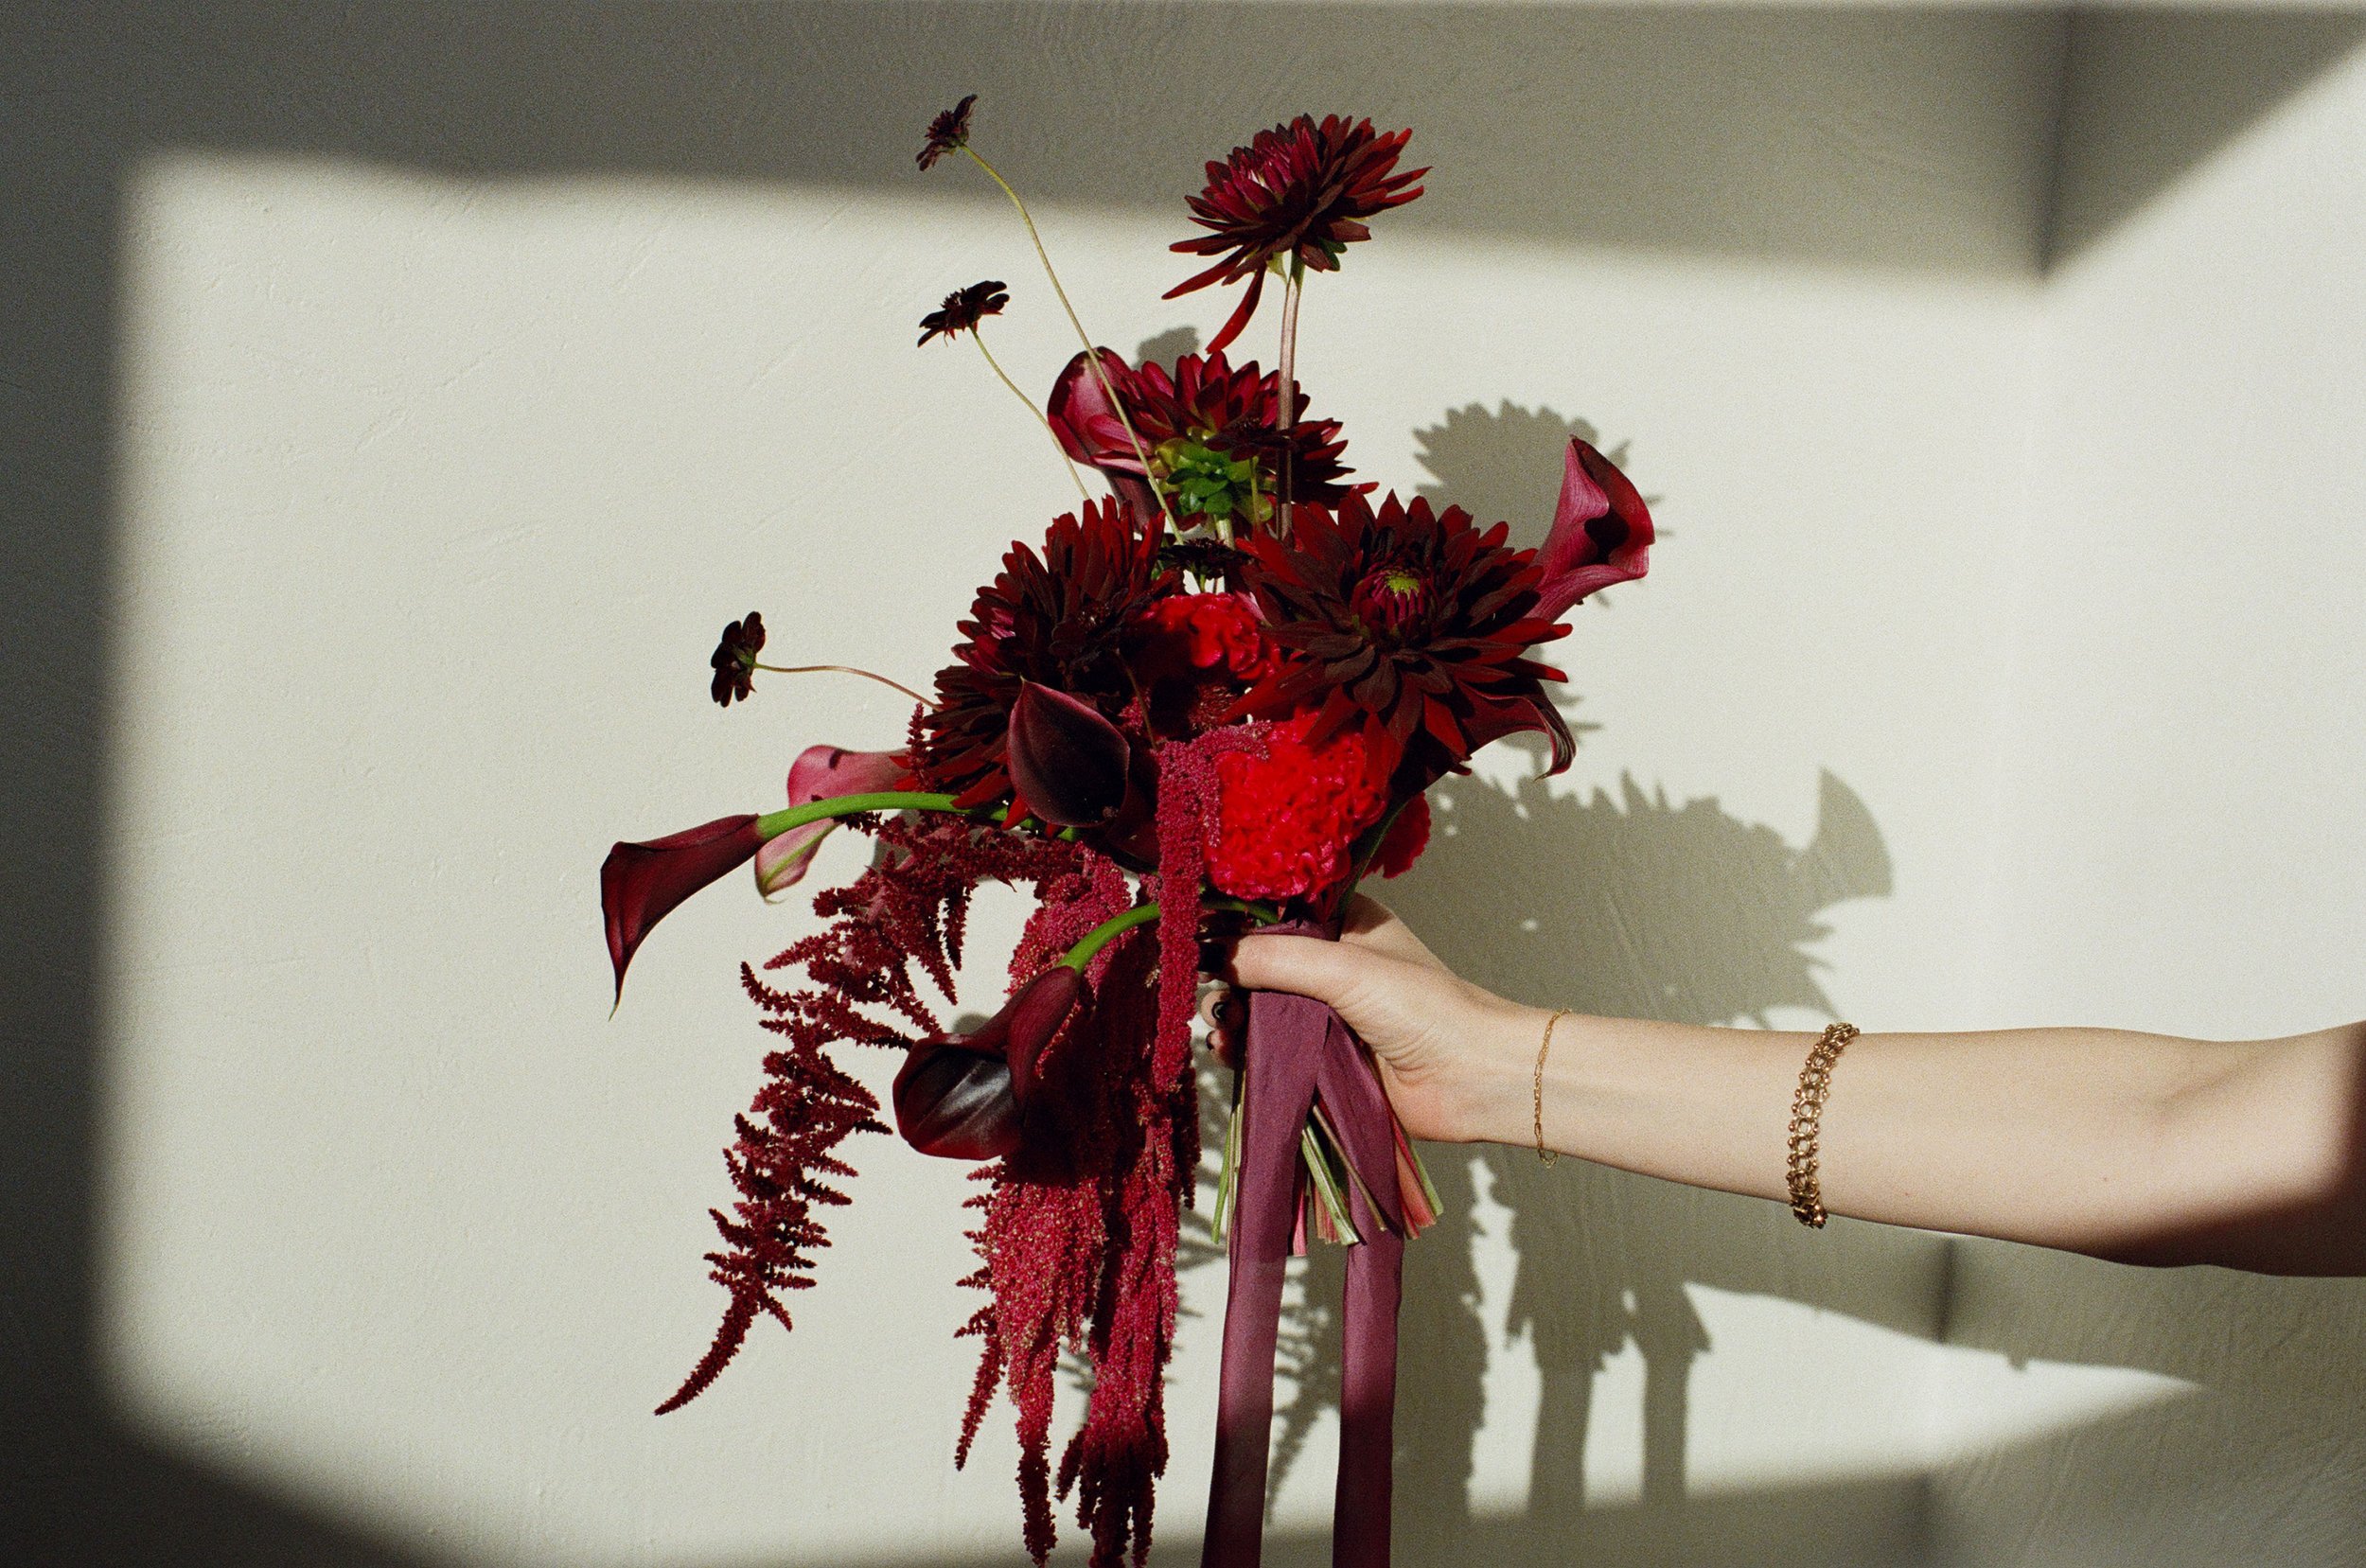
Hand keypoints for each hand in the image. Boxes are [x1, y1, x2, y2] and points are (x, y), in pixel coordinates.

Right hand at [1207, 894, 1538, 1144]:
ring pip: (1259, 1009)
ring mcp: (1328, 1013)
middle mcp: (1335, 964)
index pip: (1276, 913)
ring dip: (1231, 1016)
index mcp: (1347, 924)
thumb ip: (1276, 957)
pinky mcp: (1325, 1059)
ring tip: (1219, 1027)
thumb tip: (1211, 952)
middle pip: (1260, 963)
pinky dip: (1245, 1050)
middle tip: (1209, 992)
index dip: (1235, 922)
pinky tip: (1227, 1052)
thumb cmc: (1427, 1009)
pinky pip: (1271, 1050)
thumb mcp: (1346, 968)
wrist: (1474, 1081)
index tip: (1194, 933)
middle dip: (1227, 977)